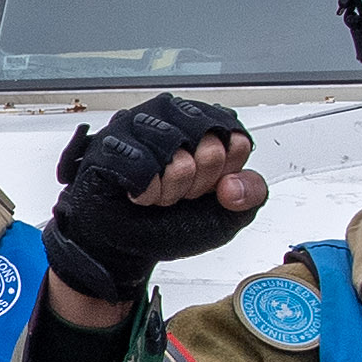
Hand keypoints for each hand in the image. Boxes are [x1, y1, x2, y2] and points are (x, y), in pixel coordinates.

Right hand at [43, 93, 267, 311]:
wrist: (128, 245)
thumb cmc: (171, 221)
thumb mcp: (227, 213)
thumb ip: (252, 193)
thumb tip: (233, 184)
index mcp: (205, 123)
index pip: (236, 141)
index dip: (223, 175)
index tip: (206, 185)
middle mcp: (173, 116)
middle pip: (209, 150)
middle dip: (195, 185)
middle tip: (178, 192)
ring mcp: (139, 124)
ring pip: (176, 160)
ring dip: (168, 191)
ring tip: (157, 192)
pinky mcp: (110, 143)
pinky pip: (142, 169)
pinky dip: (144, 194)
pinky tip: (137, 193)